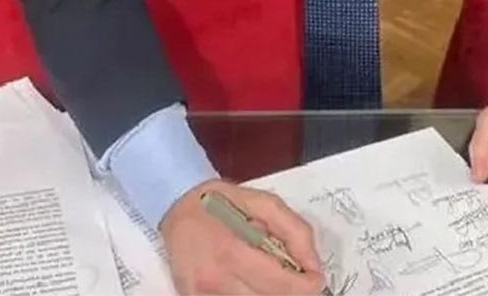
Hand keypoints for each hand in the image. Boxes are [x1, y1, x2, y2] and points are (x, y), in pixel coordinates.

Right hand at [159, 179, 325, 294]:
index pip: (281, 284)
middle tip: (292, 275)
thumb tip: (313, 265)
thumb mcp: (261, 201)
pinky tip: (249, 281)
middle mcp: (214, 281)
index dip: (306, 286)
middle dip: (289, 291)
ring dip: (269, 293)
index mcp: (230, 251)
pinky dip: (250, 294)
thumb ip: (294, 230)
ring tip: (266, 274)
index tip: (314, 279)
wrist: (173, 207)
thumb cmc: (218, 202)